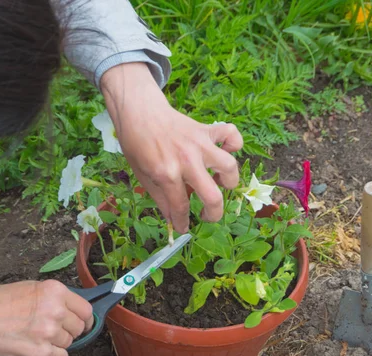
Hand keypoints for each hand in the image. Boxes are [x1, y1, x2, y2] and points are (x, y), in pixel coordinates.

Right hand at [0, 280, 93, 355]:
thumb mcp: (28, 287)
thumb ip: (51, 296)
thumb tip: (70, 305)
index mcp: (54, 291)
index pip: (85, 308)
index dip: (85, 317)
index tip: (83, 321)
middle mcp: (56, 310)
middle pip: (79, 327)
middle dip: (70, 329)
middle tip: (54, 329)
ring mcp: (50, 332)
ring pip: (69, 342)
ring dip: (58, 342)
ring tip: (38, 337)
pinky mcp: (42, 352)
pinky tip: (40, 348)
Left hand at [100, 63, 242, 232]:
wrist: (139, 112)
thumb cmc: (137, 145)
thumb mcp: (142, 176)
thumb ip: (161, 199)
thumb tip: (173, 219)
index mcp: (166, 174)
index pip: (181, 207)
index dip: (182, 222)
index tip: (184, 226)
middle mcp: (186, 161)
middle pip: (213, 196)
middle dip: (213, 214)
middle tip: (206, 214)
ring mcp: (199, 144)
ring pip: (229, 167)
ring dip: (229, 180)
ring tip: (218, 183)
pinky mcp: (206, 130)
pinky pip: (231, 135)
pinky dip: (234, 144)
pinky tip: (226, 151)